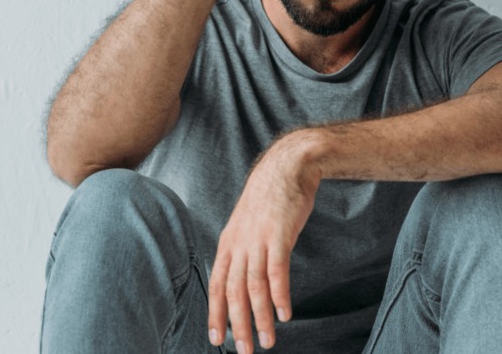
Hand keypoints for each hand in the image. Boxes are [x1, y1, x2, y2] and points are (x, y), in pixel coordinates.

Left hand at [207, 130, 323, 352]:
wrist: (287, 167)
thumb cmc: (269, 198)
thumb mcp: (246, 224)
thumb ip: (243, 249)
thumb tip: (243, 276)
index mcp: (228, 242)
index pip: (216, 285)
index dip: (215, 313)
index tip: (216, 339)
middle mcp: (238, 243)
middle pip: (233, 291)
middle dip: (237, 325)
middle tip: (243, 352)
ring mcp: (258, 239)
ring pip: (254, 286)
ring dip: (260, 317)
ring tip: (266, 341)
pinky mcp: (279, 234)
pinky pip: (277, 270)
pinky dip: (279, 294)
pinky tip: (284, 314)